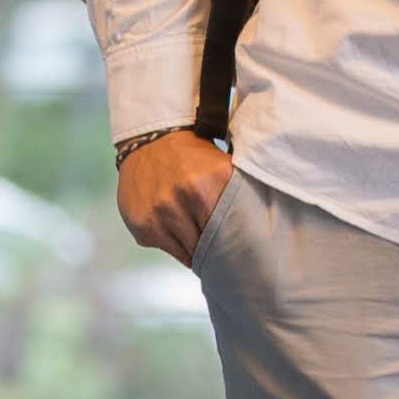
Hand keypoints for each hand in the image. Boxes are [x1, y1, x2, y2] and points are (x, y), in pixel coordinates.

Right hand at [115, 130, 233, 262]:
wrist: (147, 144)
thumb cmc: (189, 158)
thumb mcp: (220, 166)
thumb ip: (237, 193)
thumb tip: (255, 230)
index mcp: (212, 181)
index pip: (234, 229)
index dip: (236, 241)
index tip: (238, 247)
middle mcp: (185, 195)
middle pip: (212, 243)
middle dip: (216, 247)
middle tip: (220, 246)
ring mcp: (161, 212)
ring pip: (190, 253)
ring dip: (196, 250)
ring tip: (198, 238)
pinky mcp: (144, 226)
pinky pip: (170, 251)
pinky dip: (177, 246)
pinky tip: (177, 231)